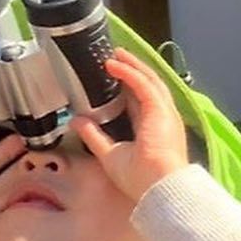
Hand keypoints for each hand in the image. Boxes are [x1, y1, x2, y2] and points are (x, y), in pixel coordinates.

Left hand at [71, 48, 188, 201]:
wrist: (158, 187)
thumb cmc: (141, 179)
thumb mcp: (110, 154)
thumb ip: (94, 136)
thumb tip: (76, 121)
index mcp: (153, 130)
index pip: (139, 102)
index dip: (127, 88)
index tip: (112, 77)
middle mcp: (162, 118)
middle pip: (148, 86)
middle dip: (132, 70)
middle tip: (115, 57)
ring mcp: (164, 112)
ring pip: (149, 79)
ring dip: (132, 65)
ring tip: (116, 54)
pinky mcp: (160, 109)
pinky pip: (143, 83)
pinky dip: (129, 72)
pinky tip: (114, 64)